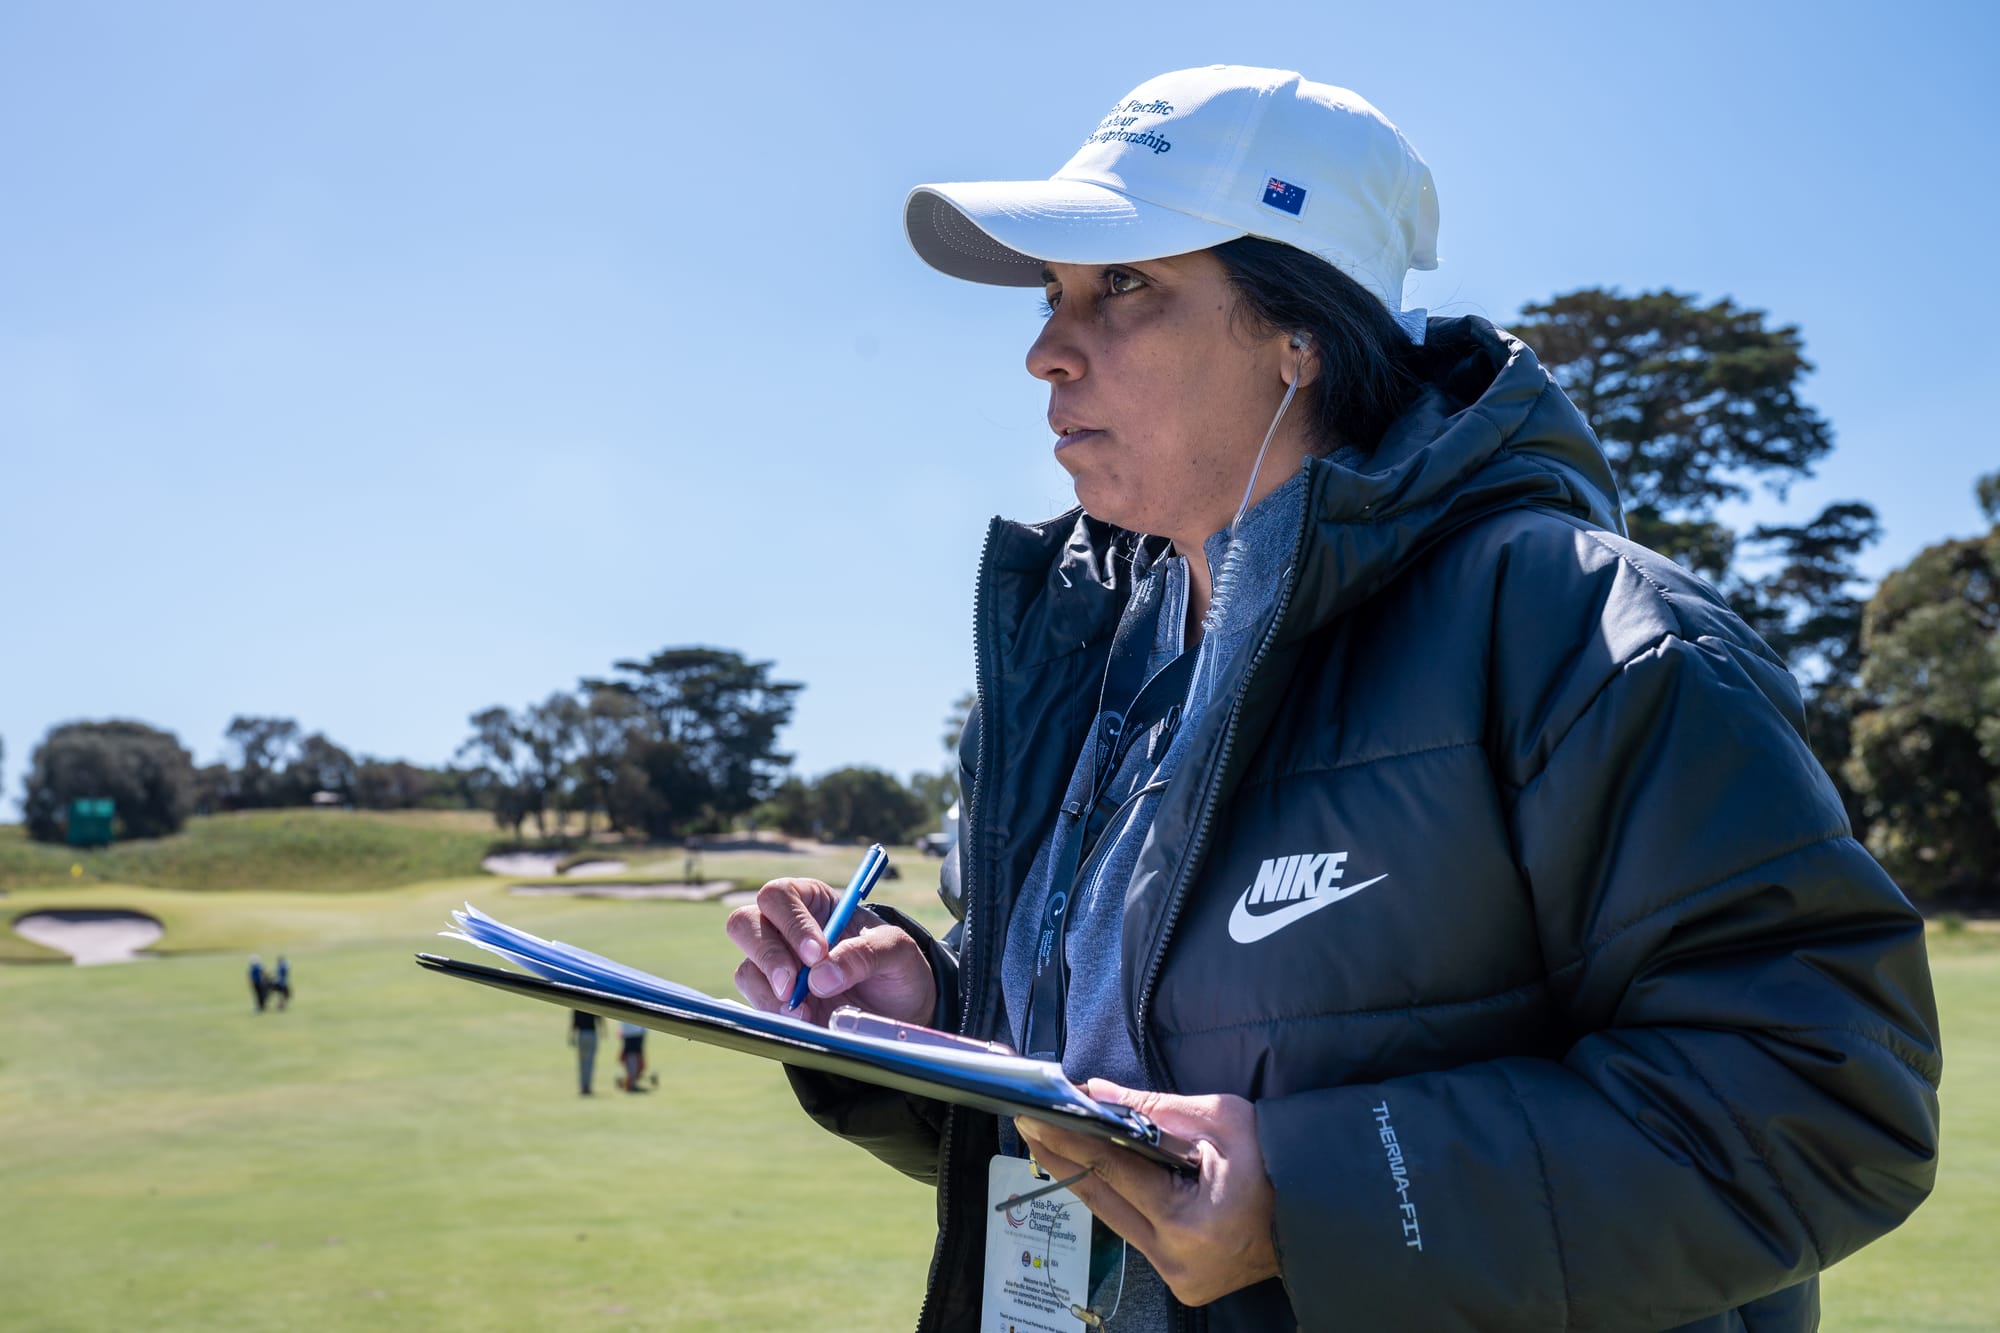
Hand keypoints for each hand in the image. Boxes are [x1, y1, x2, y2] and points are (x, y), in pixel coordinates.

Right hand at [725, 876, 935, 1026]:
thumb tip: (820, 977)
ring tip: (808, 1011)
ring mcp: (776, 965)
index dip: (792, 921)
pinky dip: (774, 1012)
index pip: (781, 896)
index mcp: (814, 902)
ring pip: (747, 966)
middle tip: (794, 986)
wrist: (900, 1012)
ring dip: (771, 991)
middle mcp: (786, 929)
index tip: (818, 953)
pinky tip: (805, 1019)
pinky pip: (755, 1000)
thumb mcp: (896, 952)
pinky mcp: (774, 999)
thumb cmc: (896, 968)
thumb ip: (863, 955)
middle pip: (744, 923)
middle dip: (768, 954)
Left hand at [1013, 1079, 1278, 1306]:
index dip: (1071, 1139)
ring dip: (1085, 1180)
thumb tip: (1097, 1093)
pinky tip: (1093, 1172)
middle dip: (1063, 1160)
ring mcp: (1179, 1277)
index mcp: (1189, 1222)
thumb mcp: (1221, 1119)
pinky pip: (1137, 1233)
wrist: (1322, 1212)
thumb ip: (1154, 1108)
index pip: (1113, 1170)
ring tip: (1052, 1143)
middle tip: (1029, 1127)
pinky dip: (1117, 1200)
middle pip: (1102, 1202)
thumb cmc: (1279, 1160)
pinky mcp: (1183, 1282)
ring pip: (1116, 1220)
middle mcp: (1176, 1259)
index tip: (1037, 1114)